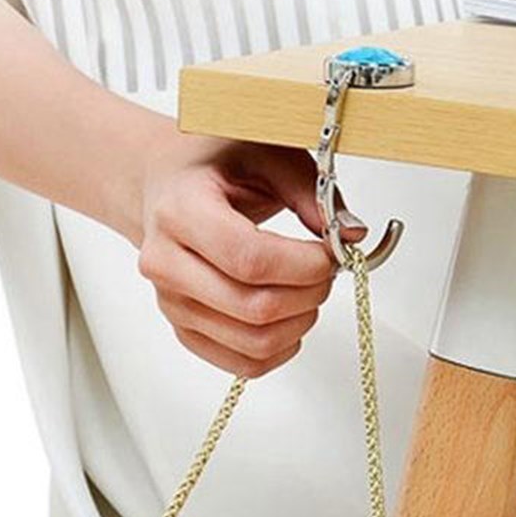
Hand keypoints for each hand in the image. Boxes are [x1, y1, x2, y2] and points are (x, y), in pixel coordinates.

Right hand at [135, 133, 365, 377]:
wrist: (163, 186)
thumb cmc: (212, 166)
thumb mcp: (265, 152)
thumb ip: (311, 192)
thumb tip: (352, 234)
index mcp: (180, 211)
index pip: (250, 260)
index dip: (303, 267)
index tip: (330, 255)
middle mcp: (166, 263)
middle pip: (254, 308)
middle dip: (309, 295)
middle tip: (326, 273)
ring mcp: (172, 303)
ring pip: (254, 343)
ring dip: (300, 324)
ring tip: (308, 292)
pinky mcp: (185, 331)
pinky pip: (244, 364)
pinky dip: (282, 349)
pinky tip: (290, 318)